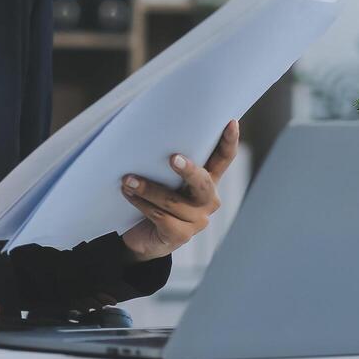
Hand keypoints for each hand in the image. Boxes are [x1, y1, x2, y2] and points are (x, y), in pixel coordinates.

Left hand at [120, 119, 238, 262]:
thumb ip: (162, 158)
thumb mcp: (161, 175)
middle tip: (172, 158)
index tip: (231, 122)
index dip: (229, 141)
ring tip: (128, 179)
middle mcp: (207, 199)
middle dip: (189, 170)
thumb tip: (146, 126)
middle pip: (203, 182)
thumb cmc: (152, 196)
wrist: (141, 235)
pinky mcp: (180, 235)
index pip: (223, 158)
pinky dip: (141, 203)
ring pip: (173, 201)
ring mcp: (196, 220)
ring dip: (148, 188)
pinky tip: (127, 193)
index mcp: (207, 179)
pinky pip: (160, 216)